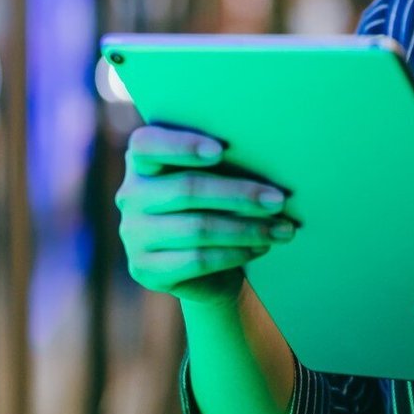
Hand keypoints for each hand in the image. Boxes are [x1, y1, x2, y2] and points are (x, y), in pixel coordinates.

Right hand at [115, 125, 295, 308]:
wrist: (206, 265)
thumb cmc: (216, 205)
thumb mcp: (215, 178)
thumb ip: (223, 163)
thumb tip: (269, 156)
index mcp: (141, 161)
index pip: (146, 144)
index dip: (181, 145)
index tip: (220, 150)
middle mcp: (130, 195)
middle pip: (186, 189)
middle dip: (239, 194)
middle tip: (279, 199)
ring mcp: (133, 235)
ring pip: (197, 228)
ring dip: (247, 229)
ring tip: (283, 229)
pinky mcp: (145, 269)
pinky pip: (197, 259)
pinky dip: (235, 253)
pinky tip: (261, 247)